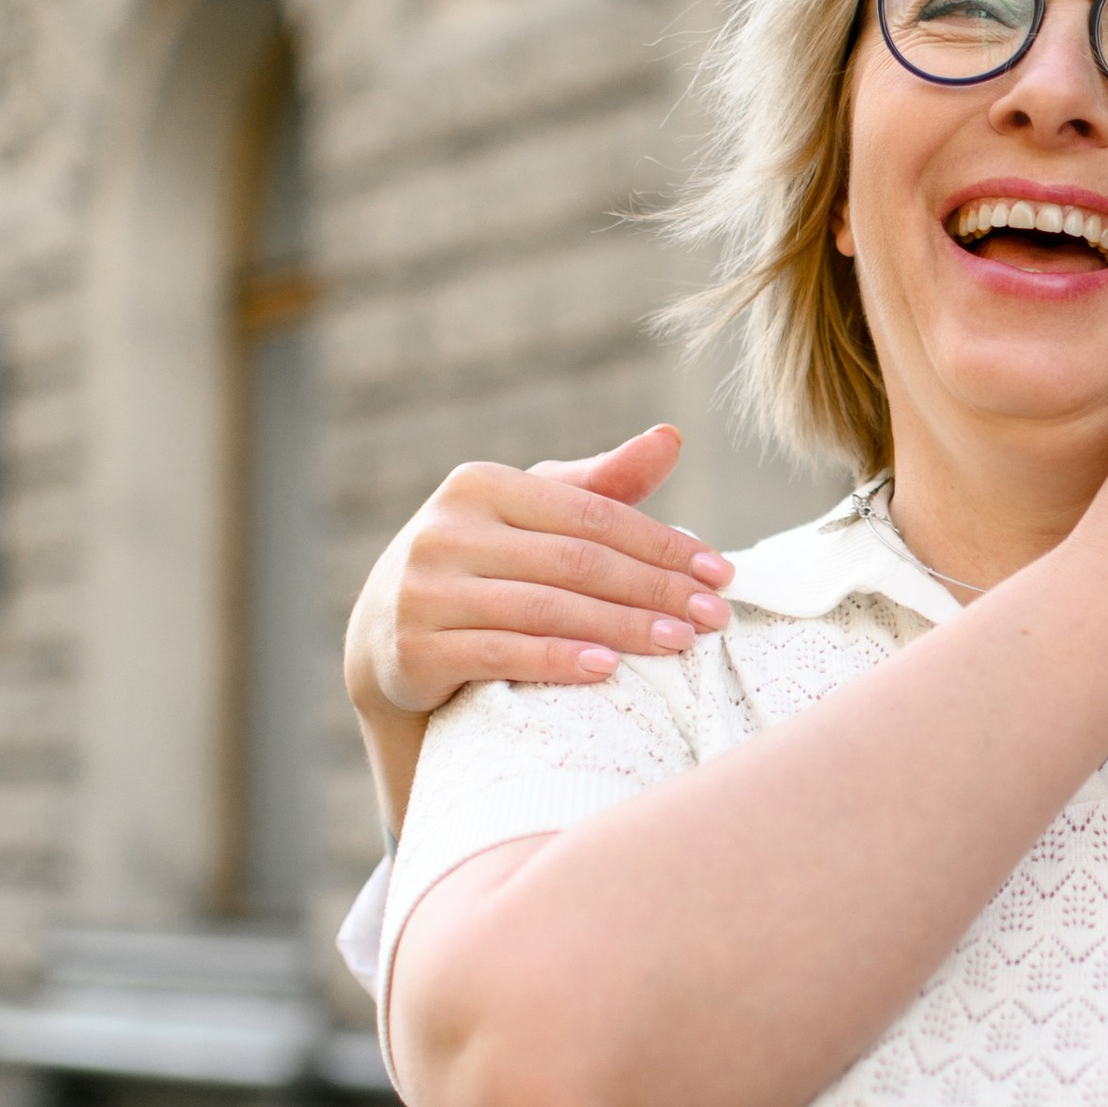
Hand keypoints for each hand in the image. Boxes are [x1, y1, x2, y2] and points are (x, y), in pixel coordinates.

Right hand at [345, 427, 736, 727]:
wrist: (386, 637)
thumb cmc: (483, 566)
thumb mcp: (533, 516)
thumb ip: (602, 484)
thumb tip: (673, 437)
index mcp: (480, 486)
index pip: (593, 514)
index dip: (663, 543)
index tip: (720, 572)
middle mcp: (446, 530)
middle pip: (575, 561)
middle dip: (654, 589)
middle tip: (714, 617)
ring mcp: (426, 589)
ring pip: (545, 608)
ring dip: (622, 627)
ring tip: (679, 642)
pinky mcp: (415, 647)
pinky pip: (502, 653)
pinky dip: (559, 660)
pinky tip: (609, 669)